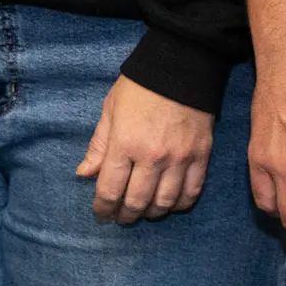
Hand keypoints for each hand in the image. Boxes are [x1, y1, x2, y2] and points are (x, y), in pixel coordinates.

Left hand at [78, 77, 215, 223]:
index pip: (110, 189)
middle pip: (136, 201)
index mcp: (125, 143)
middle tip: (120, 218)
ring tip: (143, 212)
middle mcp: (152, 156)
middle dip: (125, 215)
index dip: (103, 207)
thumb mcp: (110, 111)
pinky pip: (192, 192)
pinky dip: (180, 204)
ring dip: (151, 213)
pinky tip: (170, 205)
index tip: (101, 214)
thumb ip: (99, 146)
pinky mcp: (201, 156)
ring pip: (165, 202)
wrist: (181, 66)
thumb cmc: (139, 88)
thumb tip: (84, 174)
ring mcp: (179, 158)